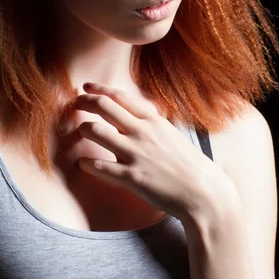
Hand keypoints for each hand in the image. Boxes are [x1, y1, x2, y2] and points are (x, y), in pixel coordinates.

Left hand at [71, 82, 239, 221]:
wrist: (204, 192)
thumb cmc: (189, 164)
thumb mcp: (172, 134)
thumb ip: (152, 124)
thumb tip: (138, 115)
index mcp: (153, 120)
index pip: (120, 97)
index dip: (99, 89)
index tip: (86, 86)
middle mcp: (142, 132)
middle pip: (104, 107)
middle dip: (84, 102)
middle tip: (75, 103)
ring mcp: (135, 154)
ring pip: (97, 131)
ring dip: (82, 128)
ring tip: (79, 131)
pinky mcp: (131, 177)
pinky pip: (100, 166)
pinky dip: (87, 163)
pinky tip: (82, 163)